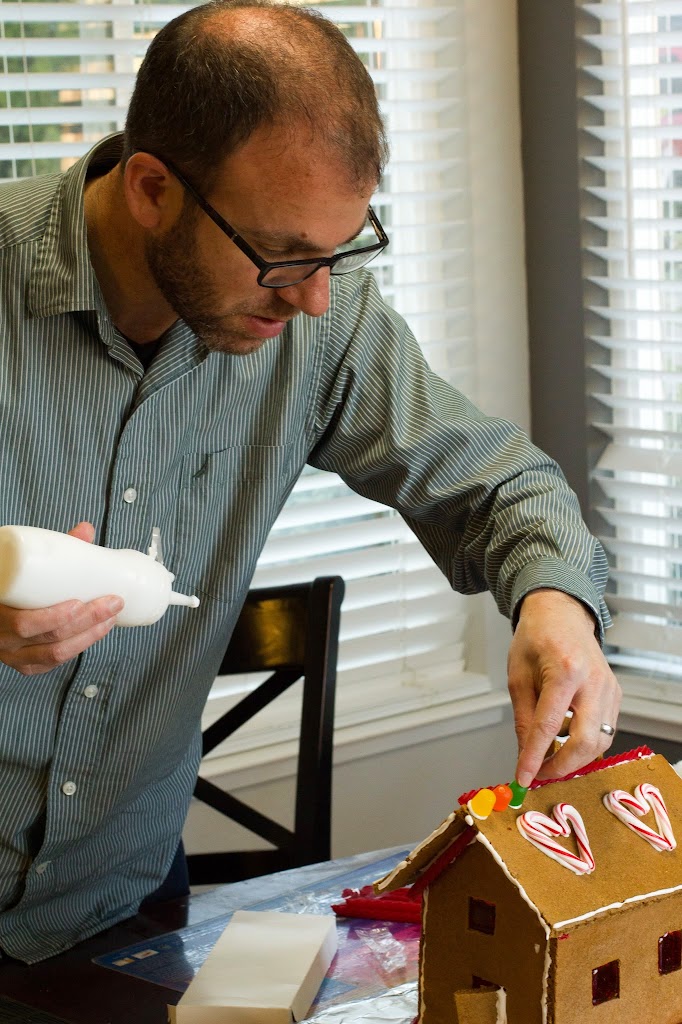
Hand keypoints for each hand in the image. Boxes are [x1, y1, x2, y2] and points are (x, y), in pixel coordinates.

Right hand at [0, 522, 123, 675]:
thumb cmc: (8, 586)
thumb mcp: (22, 571)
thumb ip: (52, 551)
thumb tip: (85, 530)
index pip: (24, 623)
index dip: (54, 617)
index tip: (79, 602)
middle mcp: (2, 639)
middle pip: (50, 637)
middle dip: (87, 621)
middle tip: (112, 602)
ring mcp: (15, 656)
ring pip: (57, 653)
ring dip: (90, 635)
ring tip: (111, 616)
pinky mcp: (27, 665)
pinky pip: (55, 661)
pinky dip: (80, 645)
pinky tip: (98, 631)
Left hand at [508, 588, 620, 786]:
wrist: (561, 615)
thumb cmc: (536, 638)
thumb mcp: (518, 676)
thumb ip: (524, 717)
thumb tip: (525, 754)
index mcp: (564, 671)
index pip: (549, 726)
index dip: (535, 757)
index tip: (524, 778)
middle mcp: (593, 681)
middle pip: (585, 741)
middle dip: (562, 765)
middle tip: (540, 773)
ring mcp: (609, 687)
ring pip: (600, 740)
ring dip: (574, 757)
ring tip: (549, 757)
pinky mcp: (615, 693)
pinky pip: (604, 729)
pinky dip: (585, 742)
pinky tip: (565, 739)